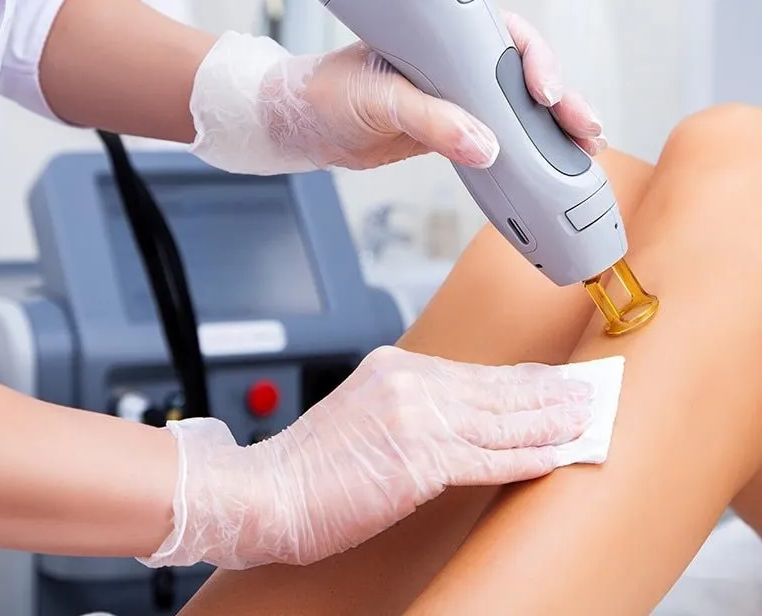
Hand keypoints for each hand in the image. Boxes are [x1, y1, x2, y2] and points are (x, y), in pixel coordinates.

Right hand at [140, 346, 591, 569]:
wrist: (270, 490)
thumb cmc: (311, 463)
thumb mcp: (363, 413)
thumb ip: (409, 405)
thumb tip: (455, 416)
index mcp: (395, 367)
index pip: (474, 374)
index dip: (519, 380)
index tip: (550, 381)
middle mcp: (409, 382)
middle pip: (495, 389)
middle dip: (547, 393)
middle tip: (588, 392)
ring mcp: (417, 418)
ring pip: (500, 419)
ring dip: (550, 420)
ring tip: (588, 418)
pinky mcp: (420, 460)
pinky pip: (489, 456)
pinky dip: (529, 454)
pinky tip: (559, 452)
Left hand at [189, 16, 605, 174]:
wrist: (306, 126)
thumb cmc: (328, 92)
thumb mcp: (378, 99)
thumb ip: (429, 121)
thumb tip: (485, 147)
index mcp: (440, 36)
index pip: (502, 34)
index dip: (533, 58)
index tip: (542, 88)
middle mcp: (455, 61)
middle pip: (522, 72)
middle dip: (559, 98)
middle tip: (583, 127)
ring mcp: (457, 97)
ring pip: (516, 107)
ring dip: (550, 127)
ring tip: (583, 149)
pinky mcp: (451, 129)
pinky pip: (496, 136)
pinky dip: (522, 151)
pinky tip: (545, 165)